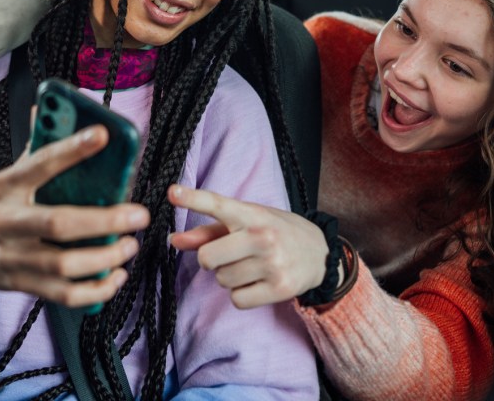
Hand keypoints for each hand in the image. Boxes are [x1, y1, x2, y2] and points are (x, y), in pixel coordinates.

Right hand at [0, 126, 150, 307]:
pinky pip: (64, 294)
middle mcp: (3, 222)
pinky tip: (115, 275)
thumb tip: (47, 108)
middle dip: (104, 220)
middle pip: (57, 223)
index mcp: (4, 187)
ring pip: (63, 264)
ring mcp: (11, 258)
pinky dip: (96, 290)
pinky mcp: (21, 286)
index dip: (71, 150)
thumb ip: (35, 148)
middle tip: (138, 215)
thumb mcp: (8, 176)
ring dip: (104, 257)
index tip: (103, 135)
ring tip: (129, 245)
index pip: (39, 164)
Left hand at [168, 184, 327, 308]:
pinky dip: (241, 294)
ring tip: (250, 266)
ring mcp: (273, 263)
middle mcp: (263, 236)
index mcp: (253, 214)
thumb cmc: (276, 232)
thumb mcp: (248, 221)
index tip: (173, 192)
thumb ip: (209, 231)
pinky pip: (237, 299)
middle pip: (208, 257)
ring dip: (228, 277)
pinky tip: (257, 282)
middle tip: (228, 254)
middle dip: (210, 260)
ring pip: (222, 280)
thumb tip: (174, 240)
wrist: (320, 253)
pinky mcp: (280, 288)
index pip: (218, 204)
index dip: (193, 199)